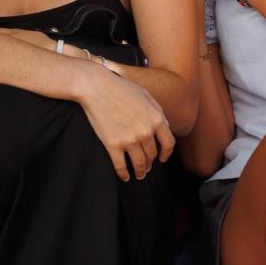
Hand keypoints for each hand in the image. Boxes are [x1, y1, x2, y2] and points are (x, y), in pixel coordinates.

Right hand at [76, 66, 174, 181]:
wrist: (97, 87)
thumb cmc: (121, 88)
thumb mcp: (146, 96)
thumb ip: (158, 112)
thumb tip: (165, 127)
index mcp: (156, 119)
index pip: (169, 143)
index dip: (166, 154)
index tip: (162, 159)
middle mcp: (145, 132)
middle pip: (152, 155)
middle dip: (151, 163)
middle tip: (147, 167)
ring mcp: (129, 140)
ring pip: (139, 163)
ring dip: (140, 171)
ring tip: (139, 174)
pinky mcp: (113, 144)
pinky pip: (120, 165)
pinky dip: (123, 174)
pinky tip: (125, 177)